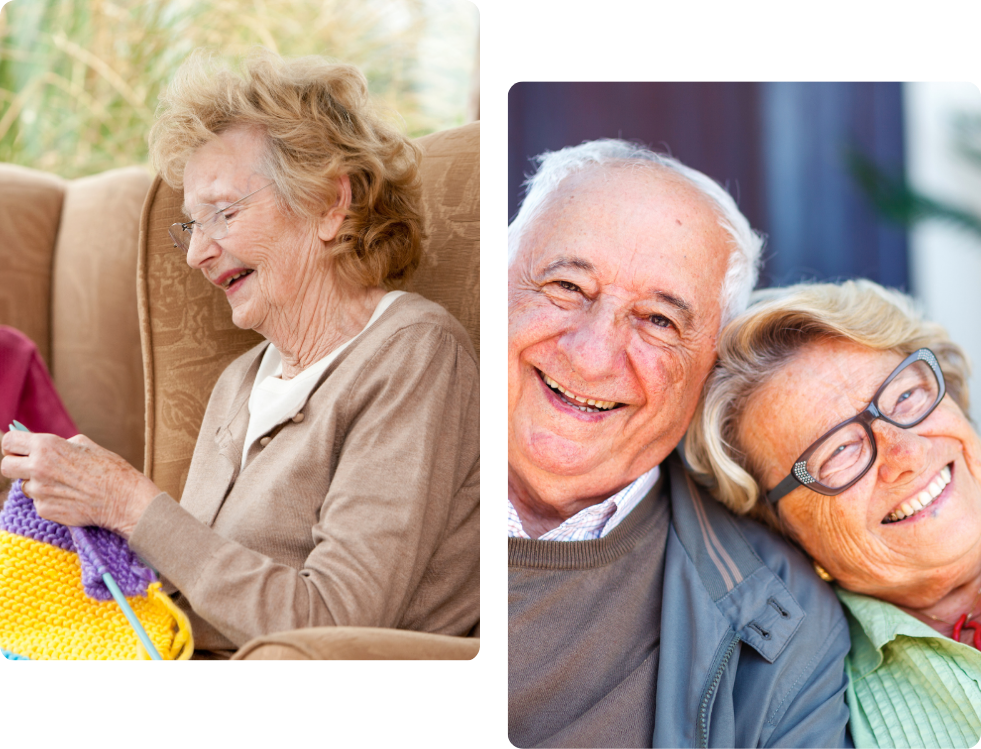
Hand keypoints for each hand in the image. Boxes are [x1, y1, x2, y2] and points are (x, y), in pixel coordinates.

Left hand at [0, 431, 160, 537]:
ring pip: (25, 486)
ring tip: (64, 484)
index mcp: (46, 446)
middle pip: (6, 466)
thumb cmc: (109, 468)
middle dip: (16, 465)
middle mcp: (38, 468)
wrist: (124, 499)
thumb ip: (57, 444)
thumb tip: (40, 448)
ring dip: (38, 484)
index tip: (20, 449)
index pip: (9, 441)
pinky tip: (71, 497)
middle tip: (32, 467)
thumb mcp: (84, 444)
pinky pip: (39, 502)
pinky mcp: (45, 510)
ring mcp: (39, 492)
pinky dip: (50, 500)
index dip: (14, 445)